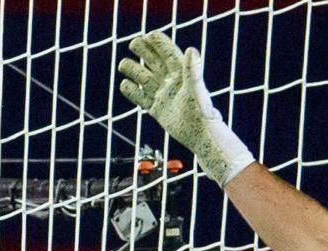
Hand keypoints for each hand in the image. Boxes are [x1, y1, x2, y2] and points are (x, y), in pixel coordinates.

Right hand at [118, 32, 252, 185]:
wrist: (202, 139)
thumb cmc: (202, 114)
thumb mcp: (196, 90)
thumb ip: (192, 71)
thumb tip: (192, 50)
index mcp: (181, 74)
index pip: (167, 51)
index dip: (157, 41)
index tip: (146, 35)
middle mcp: (171, 82)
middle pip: (152, 60)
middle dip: (141, 49)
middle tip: (133, 44)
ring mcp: (163, 95)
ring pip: (142, 76)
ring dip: (132, 68)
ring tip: (124, 66)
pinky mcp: (157, 109)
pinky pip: (140, 97)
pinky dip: (131, 91)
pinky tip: (125, 86)